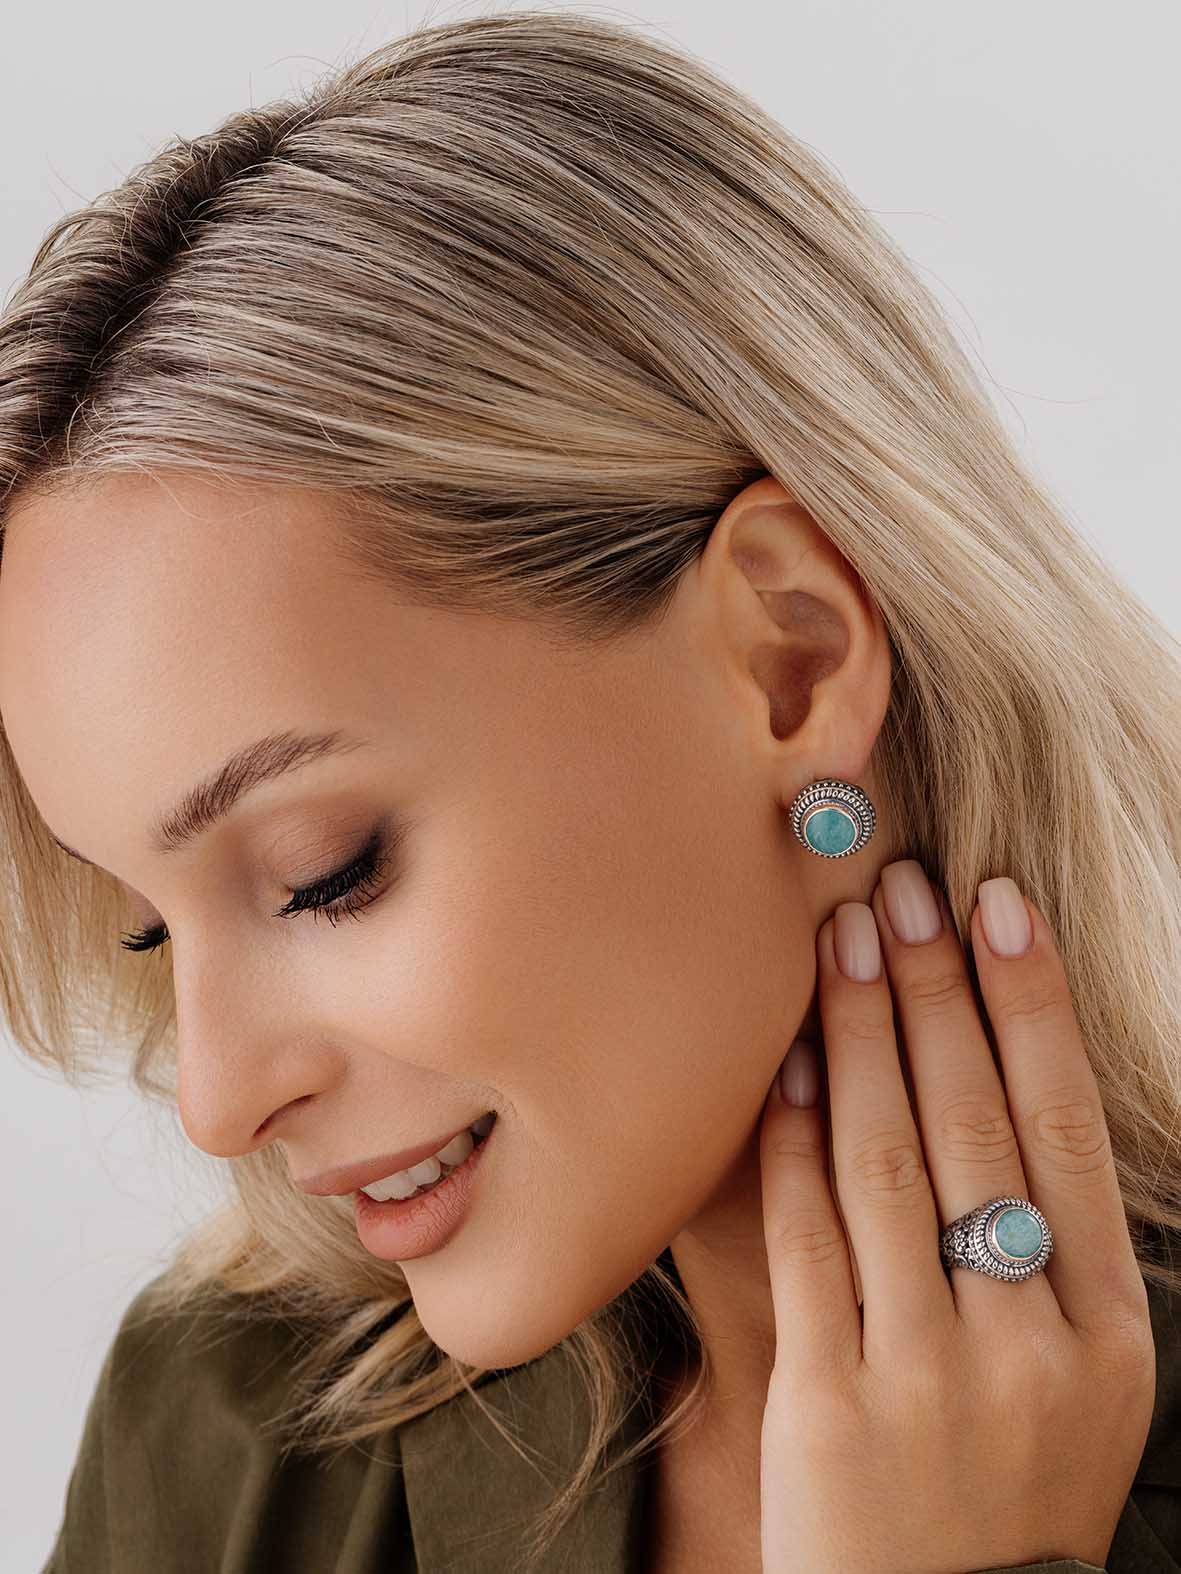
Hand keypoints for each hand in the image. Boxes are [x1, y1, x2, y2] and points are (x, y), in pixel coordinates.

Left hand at [758, 862, 1155, 1573]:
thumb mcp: (1078, 1386)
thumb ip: (1050, 1258)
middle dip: (933, 992)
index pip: (1068, 1131)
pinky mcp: (831, 1402)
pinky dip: (793, 1138)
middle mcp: (1029, 1345)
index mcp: (1107, 1333)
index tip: (999, 907)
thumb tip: (997, 1082)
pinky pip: (807, 1236)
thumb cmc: (1008, 1489)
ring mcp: (927, 1374)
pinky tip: (783, 1063)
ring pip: (886, 1161)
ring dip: (857, 1034)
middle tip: (901, 892)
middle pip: (975, 1125)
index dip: (1031, 1008)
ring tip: (840, 941)